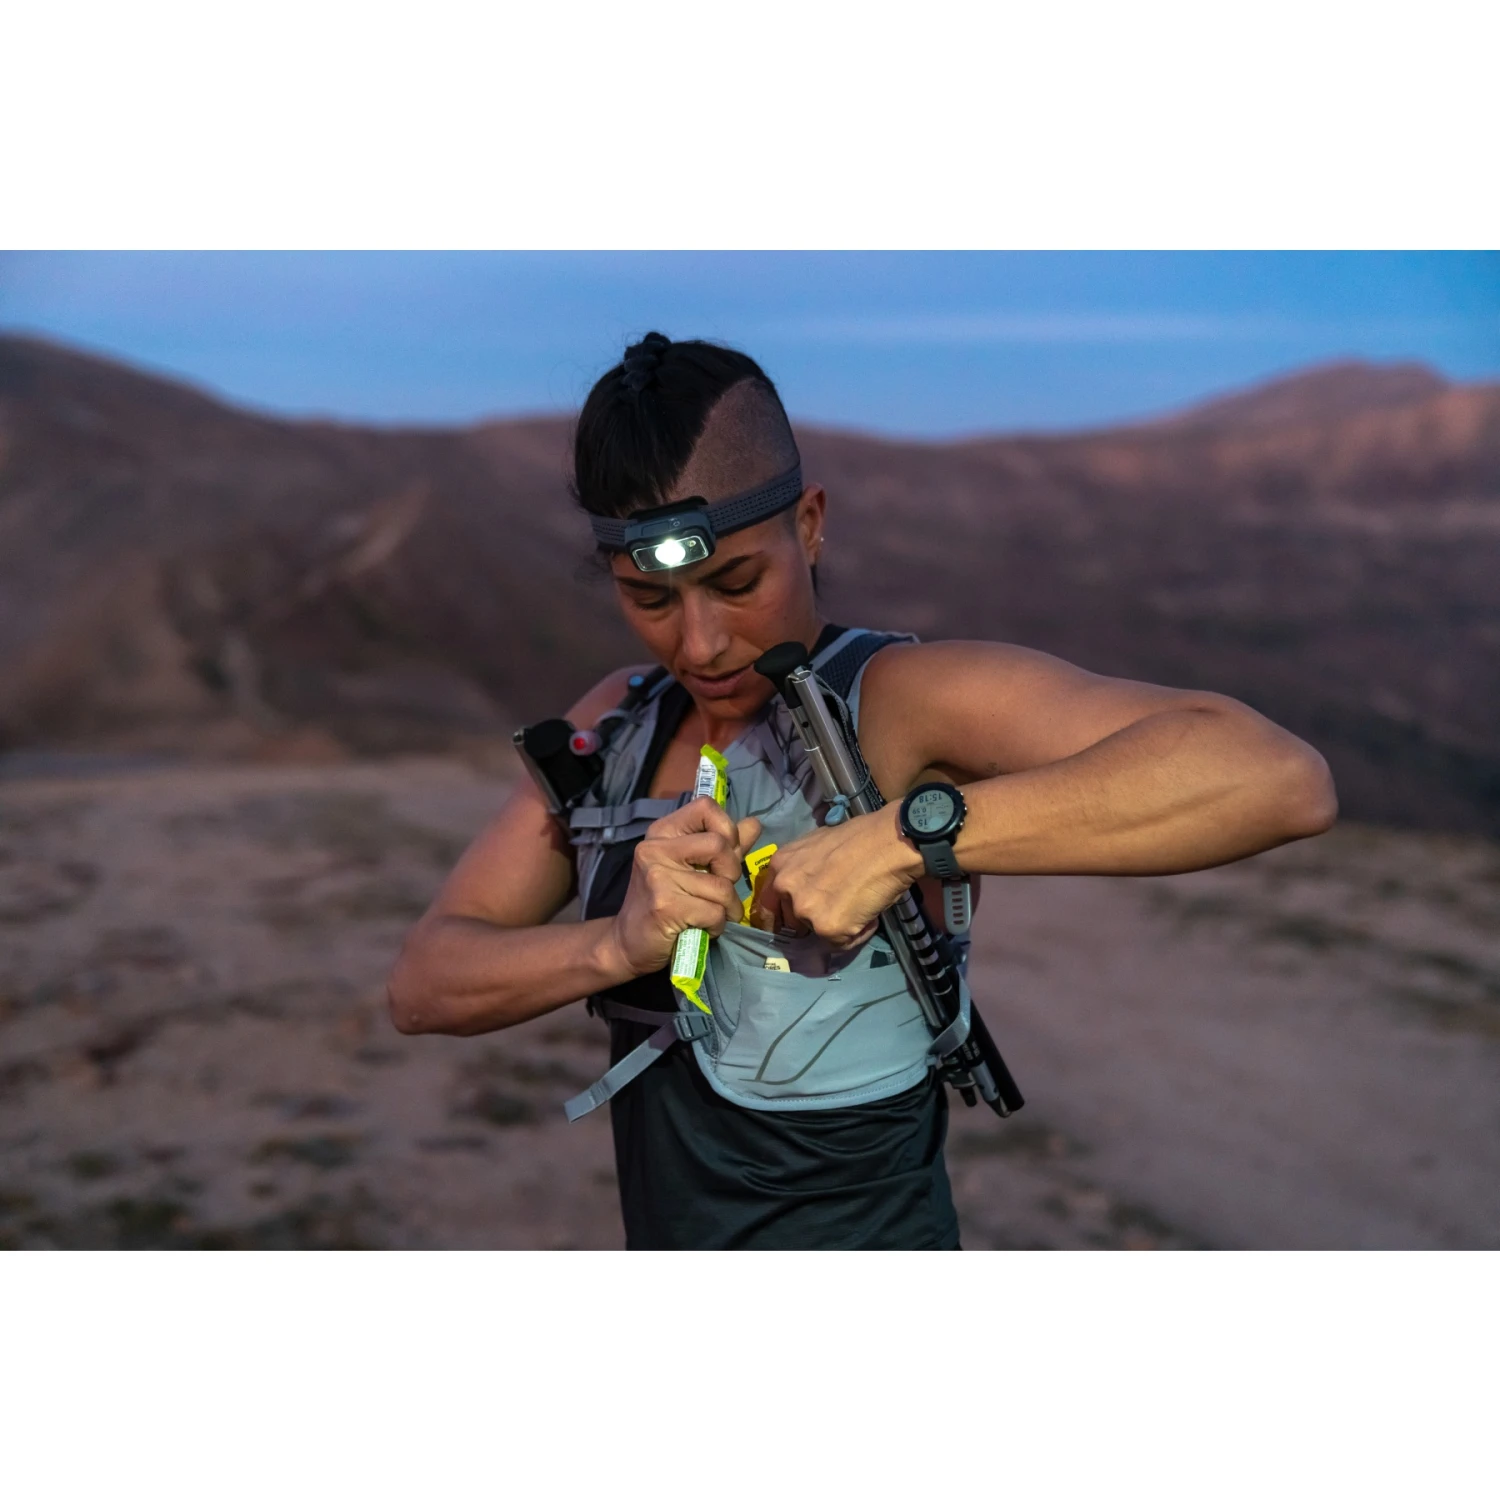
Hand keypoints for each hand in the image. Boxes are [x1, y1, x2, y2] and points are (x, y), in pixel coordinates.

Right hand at [606, 797, 762, 978]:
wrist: (629, 944)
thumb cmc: (665, 903)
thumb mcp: (693, 868)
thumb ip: (725, 846)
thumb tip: (753, 823)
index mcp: (662, 832)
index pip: (705, 807)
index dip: (726, 829)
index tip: (724, 854)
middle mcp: (655, 848)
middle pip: (719, 845)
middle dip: (732, 873)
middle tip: (721, 891)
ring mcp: (658, 877)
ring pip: (722, 886)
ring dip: (728, 908)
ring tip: (713, 915)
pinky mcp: (665, 906)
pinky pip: (714, 912)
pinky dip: (718, 925)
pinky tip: (704, 928)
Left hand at [750, 804, 922, 948]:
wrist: (888, 844)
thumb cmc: (861, 837)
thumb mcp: (816, 845)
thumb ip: (802, 868)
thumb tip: (808, 886)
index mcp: (779, 865)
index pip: (768, 903)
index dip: (784, 914)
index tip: (796, 921)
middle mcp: (785, 888)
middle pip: (792, 921)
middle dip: (814, 919)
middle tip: (840, 906)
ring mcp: (805, 910)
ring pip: (817, 933)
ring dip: (837, 927)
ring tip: (858, 906)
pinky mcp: (827, 928)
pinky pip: (841, 943)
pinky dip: (857, 933)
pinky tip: (869, 914)